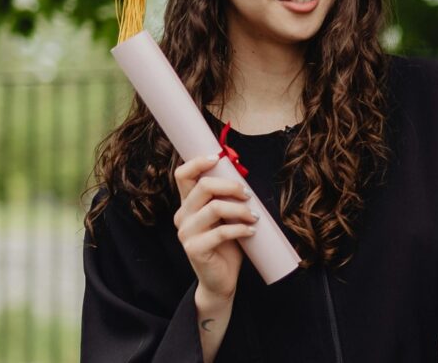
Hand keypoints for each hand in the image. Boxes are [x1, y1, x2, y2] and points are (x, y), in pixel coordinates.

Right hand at [173, 155, 256, 303]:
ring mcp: (186, 233)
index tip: (217, 158)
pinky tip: (251, 231)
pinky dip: (241, 229)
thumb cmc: (226, 245)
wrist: (221, 279)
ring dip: (240, 209)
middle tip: (248, 195)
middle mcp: (182, 216)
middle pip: (202, 187)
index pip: (182, 175)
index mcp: (188, 204)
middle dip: (230, 186)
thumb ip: (226, 198)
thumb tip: (242, 175)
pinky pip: (221, 232)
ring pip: (214, 208)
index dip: (198, 162)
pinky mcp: (194, 249)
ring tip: (254, 217)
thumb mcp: (226, 216)